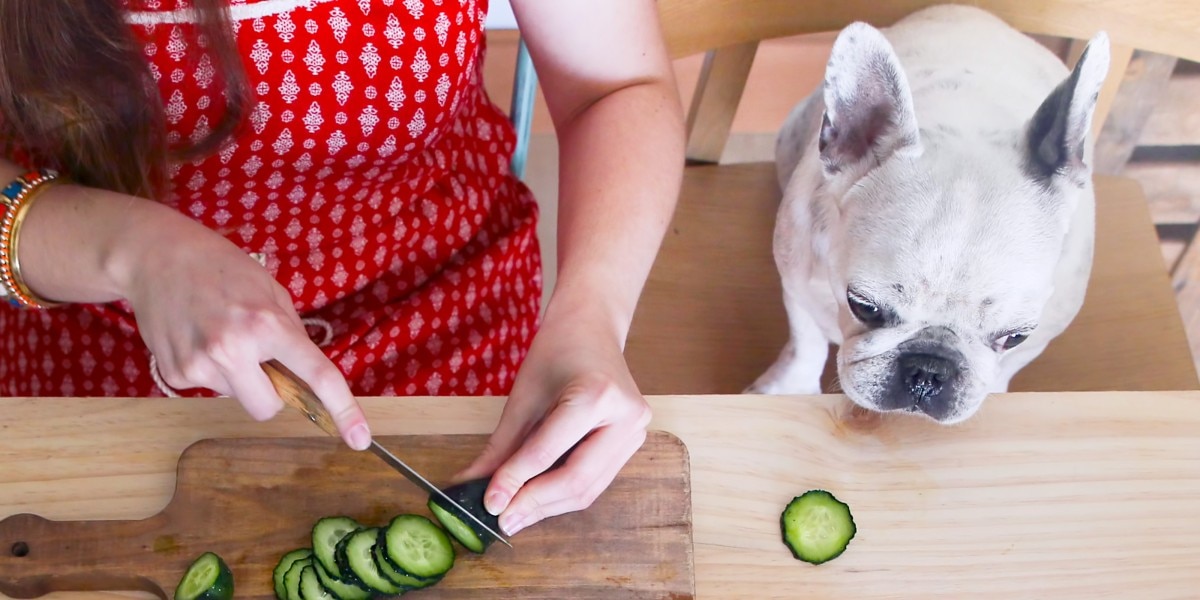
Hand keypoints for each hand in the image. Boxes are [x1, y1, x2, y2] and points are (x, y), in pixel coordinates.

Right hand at [117, 211, 370, 448]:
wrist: (156, 256)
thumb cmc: (222, 268)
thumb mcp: (270, 291)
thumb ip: (292, 334)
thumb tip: (307, 376)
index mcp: (267, 324)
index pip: (316, 375)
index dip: (343, 409)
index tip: (359, 437)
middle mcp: (233, 349)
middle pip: (269, 408)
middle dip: (271, 392)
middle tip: (258, 358)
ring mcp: (200, 365)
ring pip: (238, 397)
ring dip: (238, 377)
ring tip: (219, 336)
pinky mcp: (175, 374)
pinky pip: (208, 388)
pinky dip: (209, 371)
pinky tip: (197, 338)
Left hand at [454, 301, 650, 535]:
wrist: (592, 326)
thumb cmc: (556, 350)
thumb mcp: (522, 395)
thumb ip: (500, 446)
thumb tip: (471, 485)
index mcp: (596, 395)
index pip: (549, 451)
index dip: (516, 481)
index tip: (489, 503)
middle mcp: (625, 417)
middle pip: (577, 480)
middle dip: (535, 504)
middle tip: (502, 521)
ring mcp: (636, 431)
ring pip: (590, 488)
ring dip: (550, 506)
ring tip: (515, 516)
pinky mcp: (634, 441)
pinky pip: (597, 479)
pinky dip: (564, 494)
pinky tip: (538, 499)